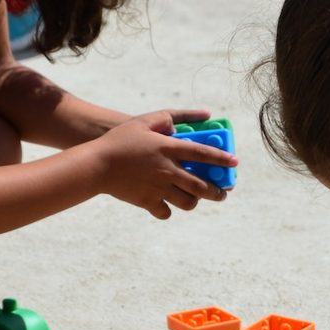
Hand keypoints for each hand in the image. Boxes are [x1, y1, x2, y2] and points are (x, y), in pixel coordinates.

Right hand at [100, 109, 236, 219]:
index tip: (234, 163)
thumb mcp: (143, 121)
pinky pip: (165, 212)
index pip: (202, 154)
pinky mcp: (146, 201)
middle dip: (216, 191)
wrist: (95, 165)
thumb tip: (189, 119)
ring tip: (196, 199)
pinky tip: (167, 205)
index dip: (221, 159)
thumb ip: (168, 118)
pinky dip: (168, 210)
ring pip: (187, 202)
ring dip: (195, 202)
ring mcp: (158, 188)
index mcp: (168, 149)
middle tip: (223, 193)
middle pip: (201, 186)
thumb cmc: (119, 140)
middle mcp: (167, 170)